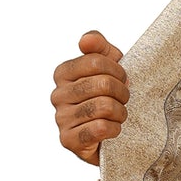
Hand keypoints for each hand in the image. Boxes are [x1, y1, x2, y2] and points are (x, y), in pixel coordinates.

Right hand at [52, 31, 128, 164]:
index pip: (97, 61)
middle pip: (103, 84)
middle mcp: (57, 95)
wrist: (111, 136)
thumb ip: (99, 47)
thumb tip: (86, 40)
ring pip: (103, 106)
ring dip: (120, 112)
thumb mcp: (109, 67)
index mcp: (63, 73)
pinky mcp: (68, 140)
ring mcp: (61, 118)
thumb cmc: (109, 98)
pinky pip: (99, 128)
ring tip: (119, 115)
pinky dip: (114, 129)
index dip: (118, 71)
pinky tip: (113, 129)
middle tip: (123, 100)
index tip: (122, 80)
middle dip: (122, 93)